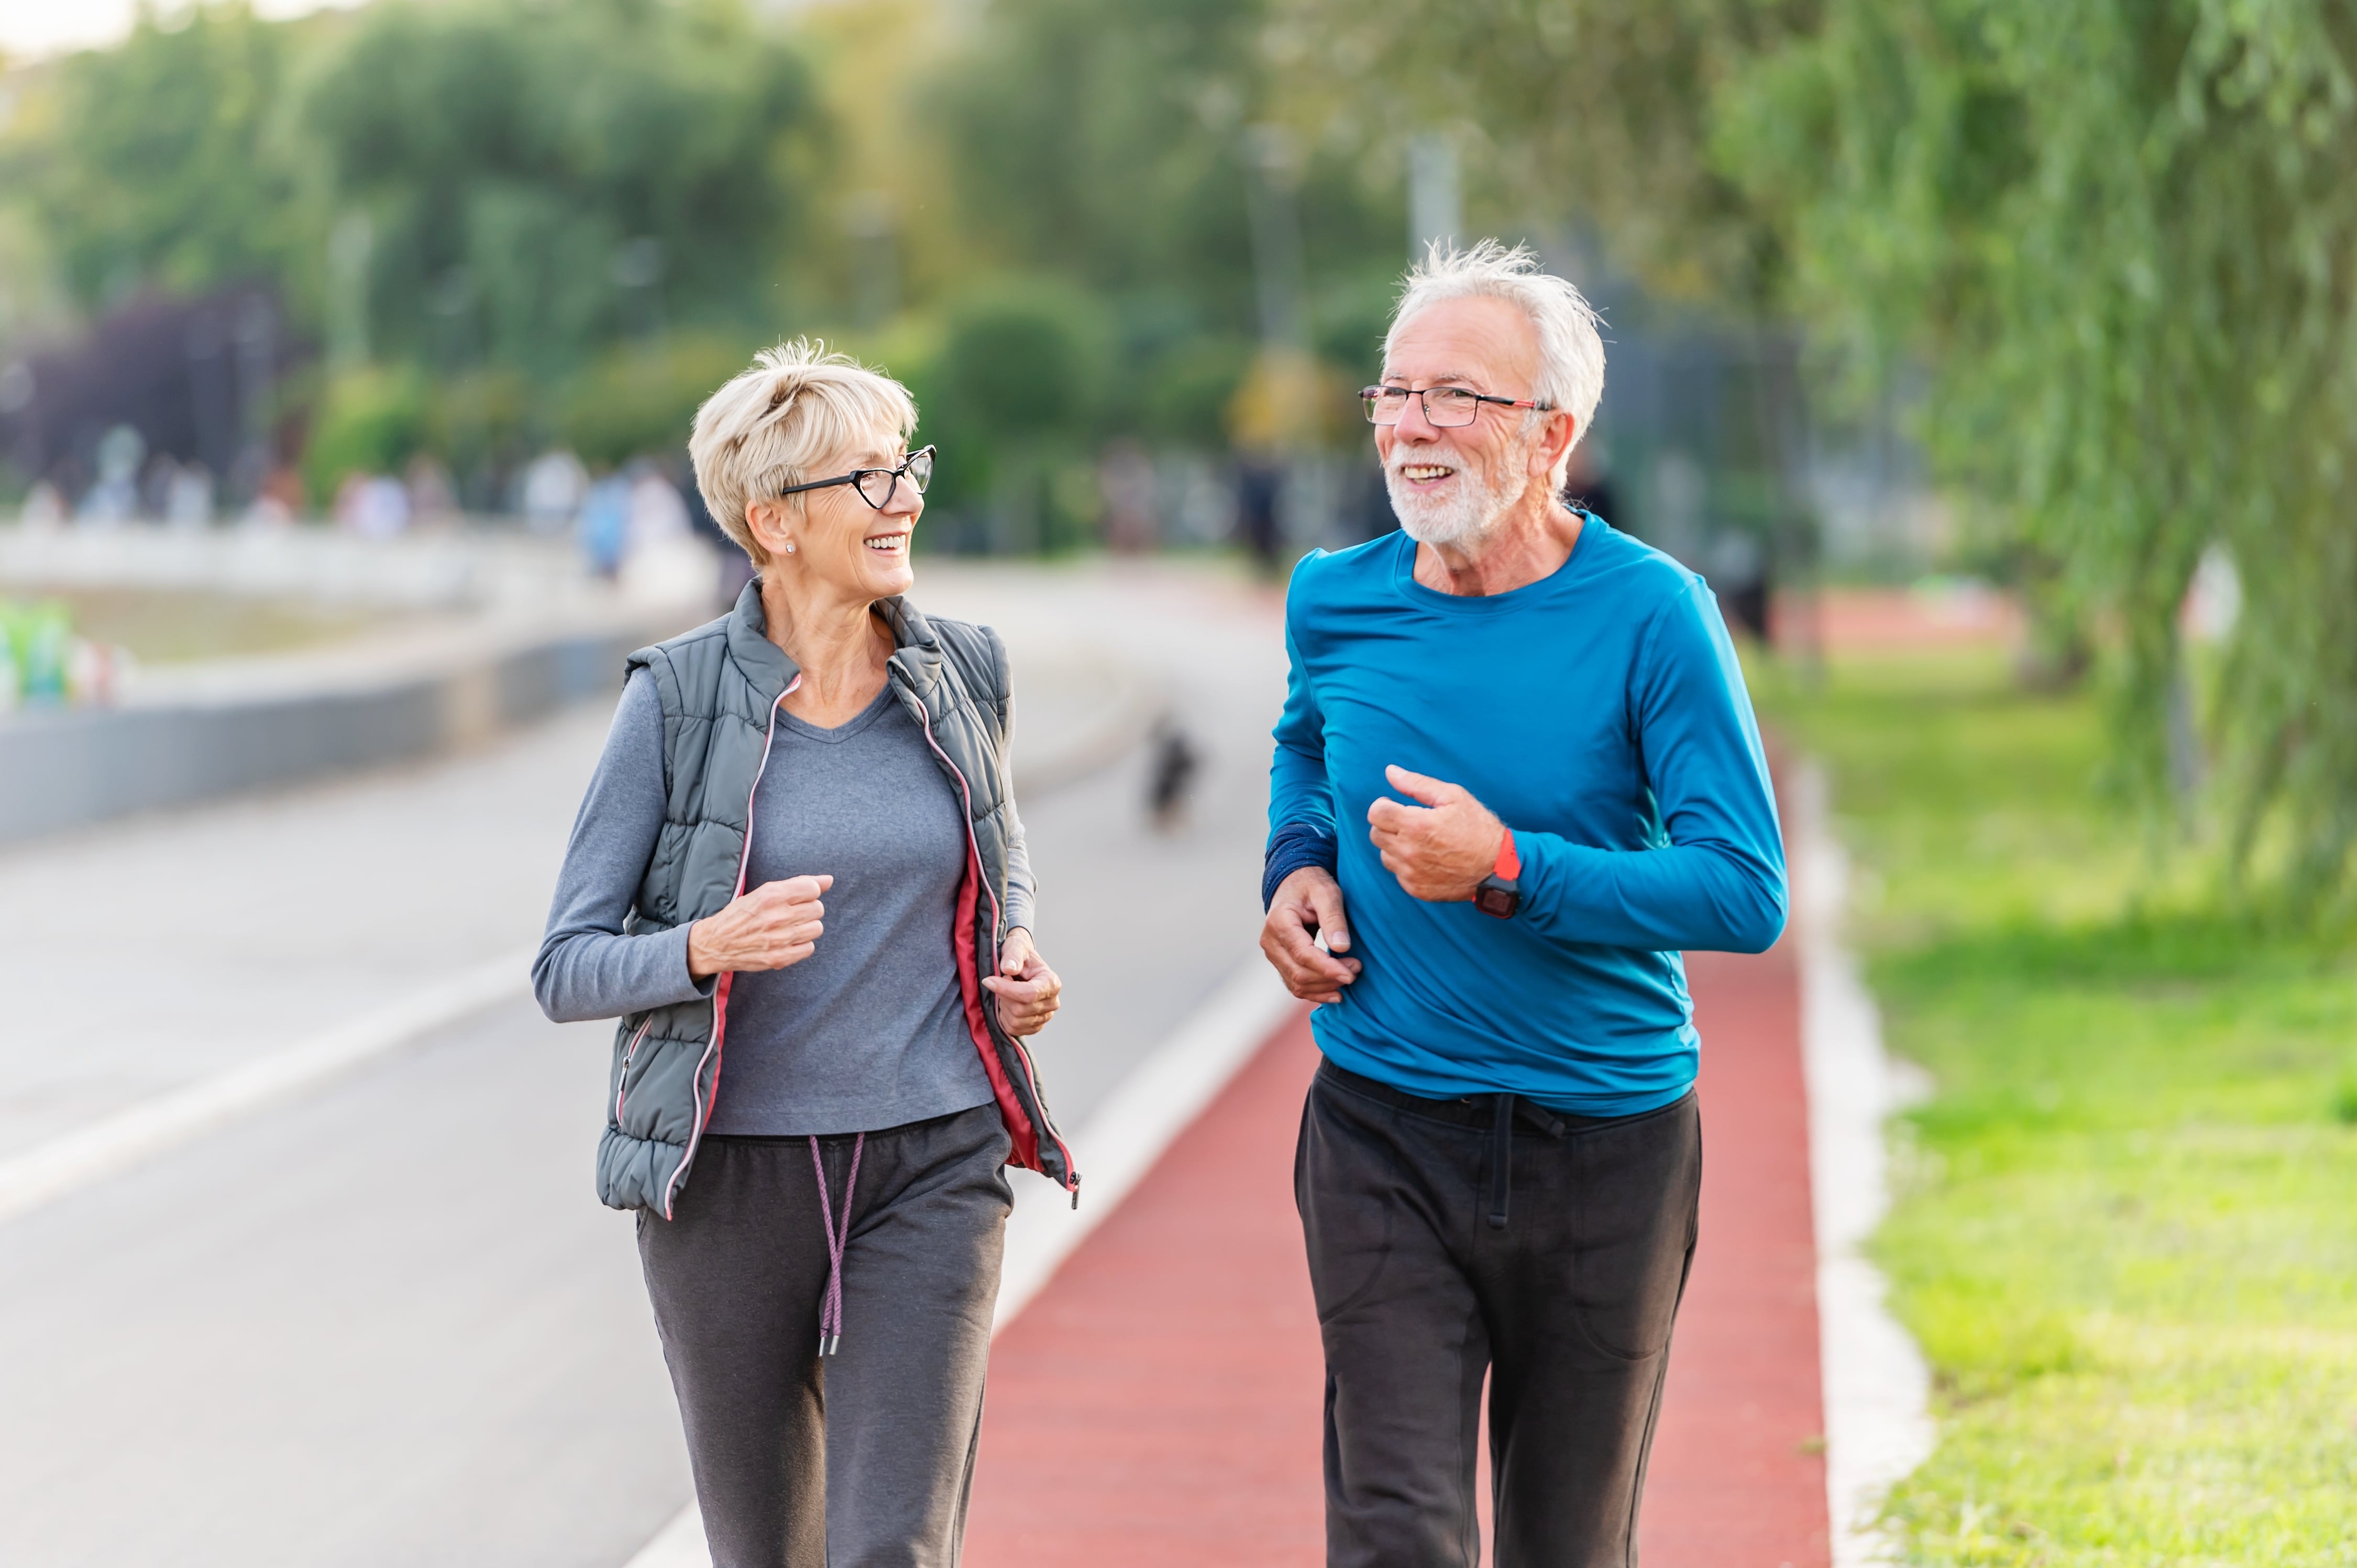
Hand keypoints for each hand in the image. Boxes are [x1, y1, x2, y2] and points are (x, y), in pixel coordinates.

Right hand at [686, 874, 830, 977]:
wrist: (715, 943)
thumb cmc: (740, 915)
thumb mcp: (764, 892)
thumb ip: (798, 884)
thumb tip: (829, 880)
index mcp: (771, 896)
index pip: (812, 889)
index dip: (809, 892)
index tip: (798, 898)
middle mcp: (777, 916)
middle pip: (817, 909)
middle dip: (808, 909)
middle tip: (792, 913)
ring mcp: (779, 939)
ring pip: (816, 928)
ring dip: (807, 927)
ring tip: (790, 927)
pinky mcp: (779, 958)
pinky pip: (809, 948)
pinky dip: (802, 945)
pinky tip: (788, 941)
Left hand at [984, 927, 1061, 1036]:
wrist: (1021, 963)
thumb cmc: (1019, 954)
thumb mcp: (1016, 947)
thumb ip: (1013, 956)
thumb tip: (1009, 969)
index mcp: (1051, 982)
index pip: (1029, 994)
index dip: (1005, 989)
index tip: (987, 980)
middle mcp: (1052, 1002)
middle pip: (1020, 1010)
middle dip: (1003, 996)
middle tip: (1000, 982)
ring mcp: (1045, 1017)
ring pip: (1015, 1022)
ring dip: (1003, 1007)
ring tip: (1006, 992)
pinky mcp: (1034, 1026)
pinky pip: (1014, 1030)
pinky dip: (1004, 1018)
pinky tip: (1006, 1003)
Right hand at [1260, 865, 1360, 1004]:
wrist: (1294, 884)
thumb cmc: (1311, 885)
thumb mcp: (1327, 893)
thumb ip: (1334, 918)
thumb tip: (1342, 947)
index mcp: (1279, 921)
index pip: (1303, 954)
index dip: (1327, 968)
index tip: (1351, 973)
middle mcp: (1270, 941)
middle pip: (1299, 973)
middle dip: (1330, 978)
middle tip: (1356, 969)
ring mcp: (1273, 953)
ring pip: (1296, 983)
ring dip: (1325, 987)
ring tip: (1350, 977)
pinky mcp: (1280, 961)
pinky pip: (1294, 985)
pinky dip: (1315, 992)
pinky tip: (1335, 993)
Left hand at [1366, 765, 1503, 901]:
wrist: (1498, 867)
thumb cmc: (1478, 828)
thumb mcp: (1453, 796)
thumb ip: (1417, 784)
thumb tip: (1390, 772)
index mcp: (1415, 825)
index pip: (1375, 813)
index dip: (1383, 806)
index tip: (1395, 806)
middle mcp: (1409, 851)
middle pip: (1375, 834)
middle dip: (1388, 824)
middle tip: (1409, 823)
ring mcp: (1411, 873)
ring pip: (1384, 855)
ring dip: (1395, 846)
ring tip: (1420, 842)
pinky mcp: (1416, 889)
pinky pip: (1397, 874)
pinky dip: (1406, 865)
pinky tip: (1426, 859)